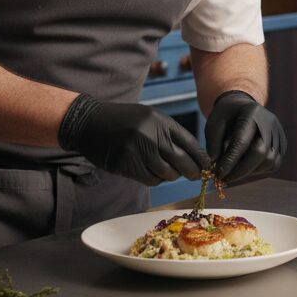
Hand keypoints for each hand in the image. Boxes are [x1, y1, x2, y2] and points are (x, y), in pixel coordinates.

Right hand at [58, 94, 210, 185]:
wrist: (90, 122)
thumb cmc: (123, 120)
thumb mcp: (148, 117)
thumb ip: (168, 133)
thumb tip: (193, 155)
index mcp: (160, 120)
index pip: (190, 143)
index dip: (200, 157)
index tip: (206, 165)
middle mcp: (152, 134)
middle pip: (182, 161)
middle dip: (192, 171)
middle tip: (196, 176)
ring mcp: (139, 150)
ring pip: (167, 173)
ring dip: (171, 176)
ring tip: (171, 173)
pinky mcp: (127, 164)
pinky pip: (150, 179)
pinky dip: (155, 179)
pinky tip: (153, 173)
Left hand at [205, 90, 284, 180]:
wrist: (242, 106)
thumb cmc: (226, 116)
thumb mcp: (213, 124)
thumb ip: (213, 145)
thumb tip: (214, 167)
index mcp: (251, 112)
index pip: (242, 142)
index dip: (230, 161)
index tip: (218, 174)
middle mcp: (270, 121)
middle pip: (261, 153)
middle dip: (242, 170)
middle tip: (225, 179)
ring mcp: (279, 132)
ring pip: (270, 161)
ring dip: (250, 172)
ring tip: (233, 173)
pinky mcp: (283, 142)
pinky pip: (274, 163)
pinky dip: (259, 170)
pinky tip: (246, 168)